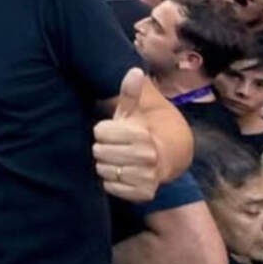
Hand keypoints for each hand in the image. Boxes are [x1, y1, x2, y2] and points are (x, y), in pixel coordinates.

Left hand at [92, 69, 160, 201]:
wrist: (163, 159)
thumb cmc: (139, 133)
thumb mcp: (132, 112)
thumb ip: (130, 93)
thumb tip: (134, 70)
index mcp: (141, 134)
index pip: (99, 132)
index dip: (102, 131)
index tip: (112, 132)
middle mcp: (147, 156)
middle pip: (99, 152)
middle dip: (102, 149)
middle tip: (114, 148)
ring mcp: (146, 176)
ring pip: (103, 170)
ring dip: (106, 166)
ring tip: (117, 160)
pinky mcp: (144, 193)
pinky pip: (110, 188)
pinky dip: (111, 183)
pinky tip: (121, 175)